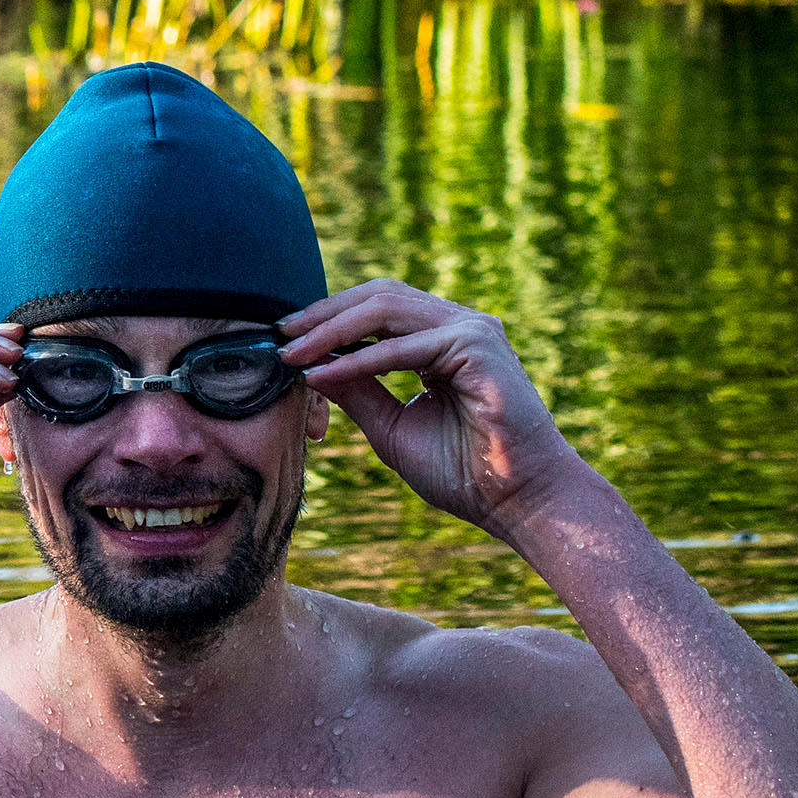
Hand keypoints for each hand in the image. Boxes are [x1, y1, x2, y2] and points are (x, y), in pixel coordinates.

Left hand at [281, 279, 591, 537]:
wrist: (517, 501)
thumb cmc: (463, 472)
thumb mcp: (391, 425)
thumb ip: (356, 391)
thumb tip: (310, 365)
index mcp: (442, 340)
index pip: (378, 308)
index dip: (328, 318)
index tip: (283, 340)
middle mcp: (460, 325)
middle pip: (379, 296)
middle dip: (323, 314)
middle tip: (279, 335)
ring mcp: (473, 330)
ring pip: (387, 310)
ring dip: (332, 330)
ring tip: (292, 354)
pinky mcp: (478, 347)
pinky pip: (404, 347)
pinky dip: (358, 359)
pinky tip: (322, 373)